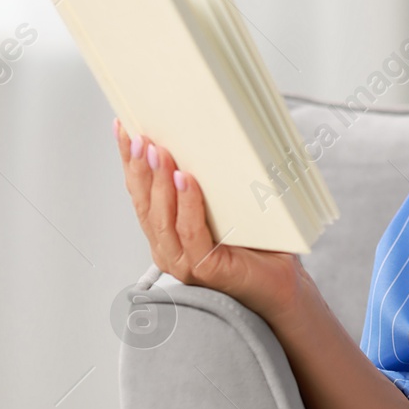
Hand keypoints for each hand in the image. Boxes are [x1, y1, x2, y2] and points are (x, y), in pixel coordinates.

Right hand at [114, 118, 311, 318]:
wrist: (284, 280)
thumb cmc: (259, 244)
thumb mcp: (228, 205)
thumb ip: (211, 180)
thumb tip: (210, 132)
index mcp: (167, 232)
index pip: (141, 192)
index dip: (130, 161)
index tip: (124, 128)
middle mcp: (168, 248)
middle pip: (144, 203)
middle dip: (139, 166)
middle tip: (139, 135)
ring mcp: (183, 262)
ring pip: (161, 218)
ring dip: (158, 182)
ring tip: (159, 151)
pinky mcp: (204, 269)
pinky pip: (190, 233)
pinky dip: (187, 204)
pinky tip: (185, 180)